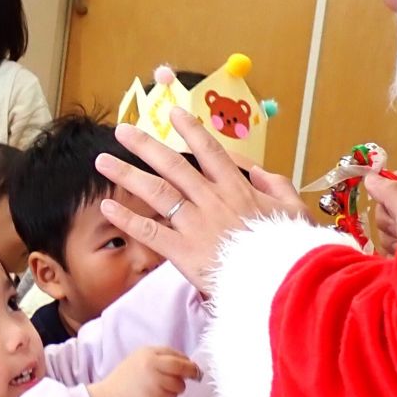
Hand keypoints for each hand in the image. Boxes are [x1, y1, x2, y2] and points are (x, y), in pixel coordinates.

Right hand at [88, 346, 200, 396]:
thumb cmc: (126, 380)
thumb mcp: (139, 360)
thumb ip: (158, 359)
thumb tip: (185, 364)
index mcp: (147, 352)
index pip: (173, 353)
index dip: (185, 360)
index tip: (191, 366)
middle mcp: (151, 364)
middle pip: (180, 366)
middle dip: (191, 371)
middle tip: (196, 375)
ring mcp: (154, 380)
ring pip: (178, 384)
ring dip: (177, 389)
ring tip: (163, 390)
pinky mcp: (155, 396)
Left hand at [94, 108, 309, 293]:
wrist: (282, 284)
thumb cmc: (291, 250)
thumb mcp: (294, 211)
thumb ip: (276, 186)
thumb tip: (259, 171)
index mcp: (238, 189)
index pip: (210, 151)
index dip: (191, 130)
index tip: (173, 113)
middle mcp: (213, 200)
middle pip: (173, 165)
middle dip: (145, 145)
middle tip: (122, 130)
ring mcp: (196, 224)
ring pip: (156, 192)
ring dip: (127, 174)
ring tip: (103, 161)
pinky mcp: (184, 251)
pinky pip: (149, 231)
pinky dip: (127, 218)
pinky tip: (107, 206)